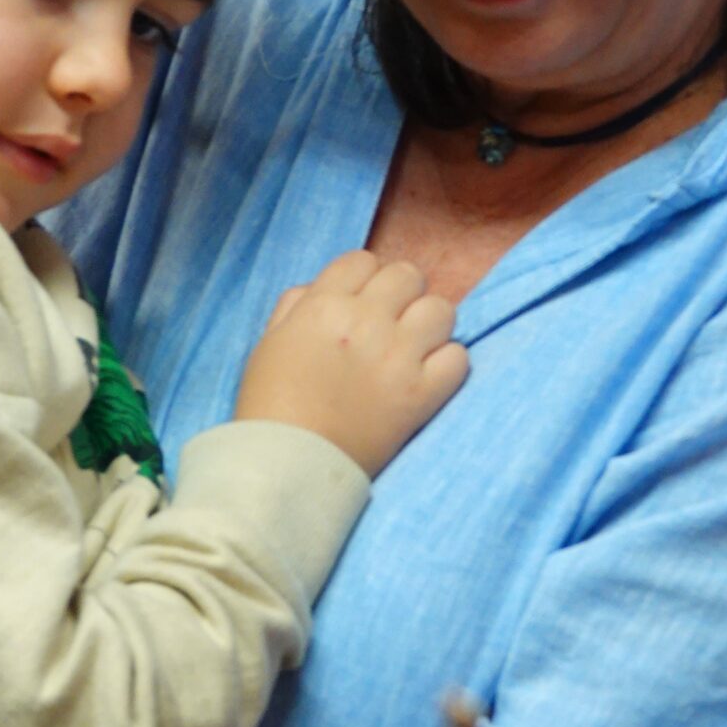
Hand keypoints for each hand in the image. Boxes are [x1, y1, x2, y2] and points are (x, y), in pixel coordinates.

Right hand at [235, 250, 468, 476]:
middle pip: (408, 275)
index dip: (364, 279)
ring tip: (414, 348)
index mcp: (323, 305)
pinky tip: (427, 378)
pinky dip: (446, 365)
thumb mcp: (268, 344)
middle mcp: (365, 322)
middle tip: (391, 324)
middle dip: (400, 294)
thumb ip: (295, 306)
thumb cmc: (270, 406)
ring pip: (440, 309)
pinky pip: (458, 358)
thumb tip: (319, 289)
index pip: (363, 260)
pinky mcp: (421, 395)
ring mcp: (398, 357)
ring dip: (429, 325)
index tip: (361, 303)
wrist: (287, 466)